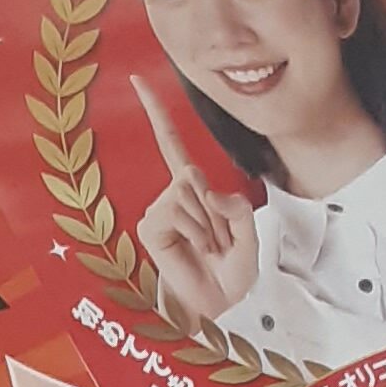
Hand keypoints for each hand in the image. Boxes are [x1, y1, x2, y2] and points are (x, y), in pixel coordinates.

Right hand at [132, 75, 257, 333]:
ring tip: (208, 249)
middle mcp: (173, 196)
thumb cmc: (234, 273)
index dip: (157, 113)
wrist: (221, 306)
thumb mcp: (249, 230)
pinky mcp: (150, 226)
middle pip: (193, 174)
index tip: (136, 80)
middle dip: (216, 209)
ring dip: (208, 225)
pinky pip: (177, 211)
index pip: (173, 145)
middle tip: (219, 241)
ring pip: (187, 193)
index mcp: (194, 192)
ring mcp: (158, 211)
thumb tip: (198, 188)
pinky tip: (194, 250)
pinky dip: (194, 231)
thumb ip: (234, 203)